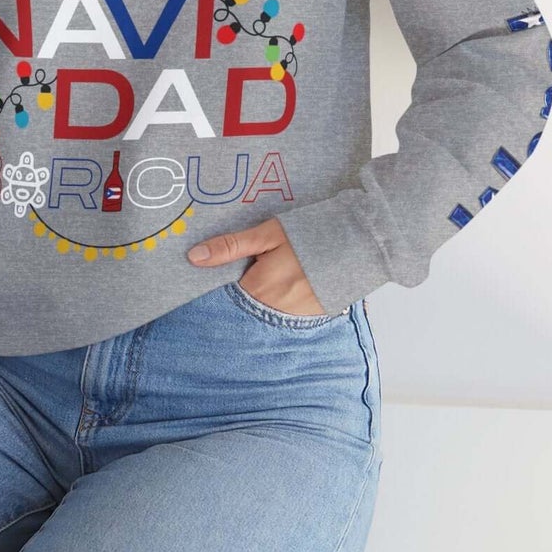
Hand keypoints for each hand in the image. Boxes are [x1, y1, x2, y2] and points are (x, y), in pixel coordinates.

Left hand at [187, 216, 326, 315]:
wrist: (358, 243)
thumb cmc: (308, 234)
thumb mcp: (266, 234)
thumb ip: (230, 247)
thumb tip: (193, 257)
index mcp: (258, 289)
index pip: (228, 294)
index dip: (226, 281)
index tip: (233, 269)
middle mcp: (274, 310)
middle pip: (247, 303)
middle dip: (248, 288)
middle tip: (261, 267)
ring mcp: (296, 317)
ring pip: (267, 310)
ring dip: (267, 296)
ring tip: (281, 273)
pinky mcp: (313, 317)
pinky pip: (288, 314)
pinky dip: (286, 302)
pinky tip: (296, 283)